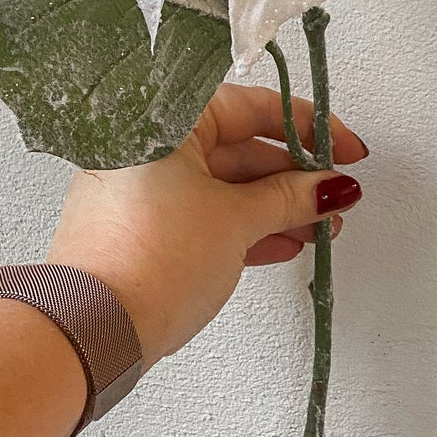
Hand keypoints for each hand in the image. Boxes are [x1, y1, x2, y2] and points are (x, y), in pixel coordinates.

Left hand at [46, 85, 366, 365]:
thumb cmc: (148, 260)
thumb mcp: (237, 221)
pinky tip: (282, 243)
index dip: (307, 128)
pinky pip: (201, 214)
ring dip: (274, 207)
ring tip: (318, 227)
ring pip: (222, 186)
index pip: (250, 107)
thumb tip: (328, 188)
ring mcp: (138, 188)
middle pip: (237, 148)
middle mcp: (144, 145)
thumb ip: (290, 198)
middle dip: (294, 176)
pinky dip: (242, 227)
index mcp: (164, 121)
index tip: (343, 148)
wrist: (94, 328)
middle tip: (334, 194)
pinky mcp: (138, 228)